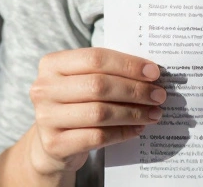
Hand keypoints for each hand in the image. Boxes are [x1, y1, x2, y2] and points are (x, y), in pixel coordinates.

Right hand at [27, 48, 164, 175]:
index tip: (154, 73)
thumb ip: (107, 73)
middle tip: (158, 95)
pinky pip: (97, 136)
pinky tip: (137, 129)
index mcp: (51, 64)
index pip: (94, 58)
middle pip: (98, 85)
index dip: (127, 65)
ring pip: (100, 112)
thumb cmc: (75, 104)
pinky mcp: (55, 143)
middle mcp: (43, 88)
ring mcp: (46, 117)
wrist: (51, 143)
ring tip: (153, 113)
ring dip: (133, 113)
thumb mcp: (82, 82)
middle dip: (134, 90)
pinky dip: (122, 132)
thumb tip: (150, 73)